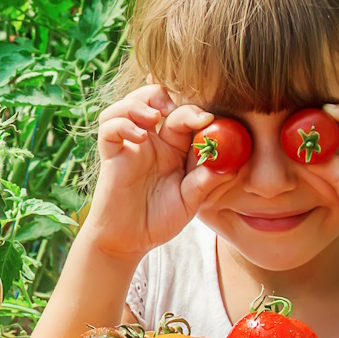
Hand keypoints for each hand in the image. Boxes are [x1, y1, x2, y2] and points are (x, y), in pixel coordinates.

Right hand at [79, 82, 223, 261]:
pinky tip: (138, 135)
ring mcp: (129, 146)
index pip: (183, 115)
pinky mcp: (111, 154)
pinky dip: (122, 123)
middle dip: (164, 96)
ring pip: (126, 105)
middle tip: (174, 110)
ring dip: (140, 102)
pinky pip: (108, 128)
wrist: (129, 242)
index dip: (194, 110)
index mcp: (174, 148)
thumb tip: (230, 165)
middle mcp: (151, 141)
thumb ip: (205, 182)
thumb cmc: (159, 221)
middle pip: (152, 98)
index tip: (207, 119)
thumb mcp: (190, 202)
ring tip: (154, 117)